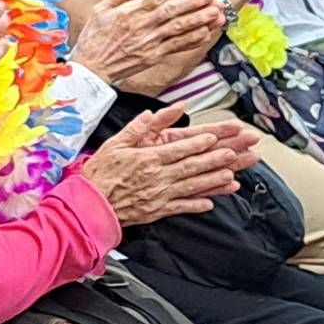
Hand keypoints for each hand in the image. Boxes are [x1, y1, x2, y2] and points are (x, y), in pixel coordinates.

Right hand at [70, 0, 223, 88]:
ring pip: (178, 28)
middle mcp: (140, 26)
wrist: (91, 68)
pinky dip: (192, 39)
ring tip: (215, 11)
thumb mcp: (99, 9)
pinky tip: (205, 33)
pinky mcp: (153, 57)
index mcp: (128, 12)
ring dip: (199, 19)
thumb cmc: (94, 38)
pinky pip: (177, 46)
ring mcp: (148, 42)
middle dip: (194, 2)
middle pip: (172, 11)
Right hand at [81, 106, 251, 225]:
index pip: (178, 148)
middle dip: (215, 159)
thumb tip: (152, 112)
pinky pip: (181, 207)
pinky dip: (197, 205)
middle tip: (233, 153)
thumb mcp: (115, 144)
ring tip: (231, 175)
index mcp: (147, 159)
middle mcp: (157, 177)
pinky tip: (211, 203)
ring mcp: (159, 195)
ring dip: (213, 181)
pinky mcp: (157, 210)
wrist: (90, 204)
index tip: (214, 137)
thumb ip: (137, 128)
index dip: (199, 143)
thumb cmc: (100, 174)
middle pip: (191, 166)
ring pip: (192, 186)